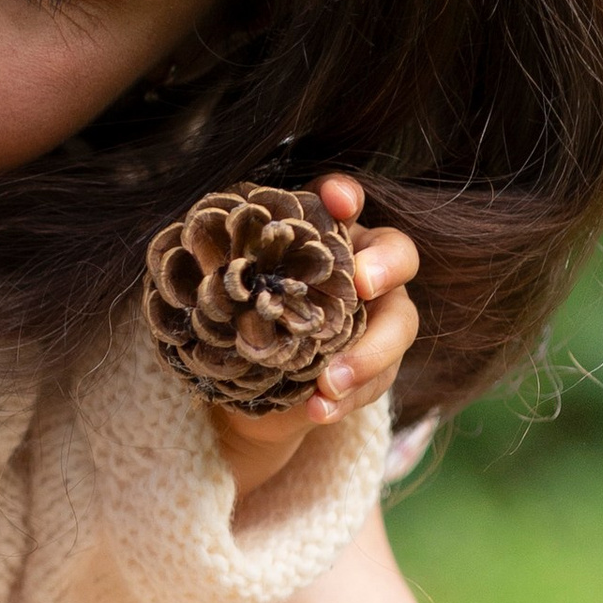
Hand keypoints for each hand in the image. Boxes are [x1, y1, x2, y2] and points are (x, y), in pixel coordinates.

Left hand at [207, 176, 420, 497]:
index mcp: (325, 237)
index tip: (337, 199)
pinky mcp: (377, 367)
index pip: (345, 200)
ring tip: (329, 381)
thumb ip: (228, 269)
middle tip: (363, 284)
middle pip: (400, 255)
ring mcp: (378, 318)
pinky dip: (346, 399)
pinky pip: (377, 381)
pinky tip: (319, 410)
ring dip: (368, 355)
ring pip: (400, 325)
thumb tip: (202, 255)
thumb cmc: (240, 320)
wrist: (248, 388)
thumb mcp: (228, 293)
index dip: (346, 193)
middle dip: (386, 265)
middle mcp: (362, 269)